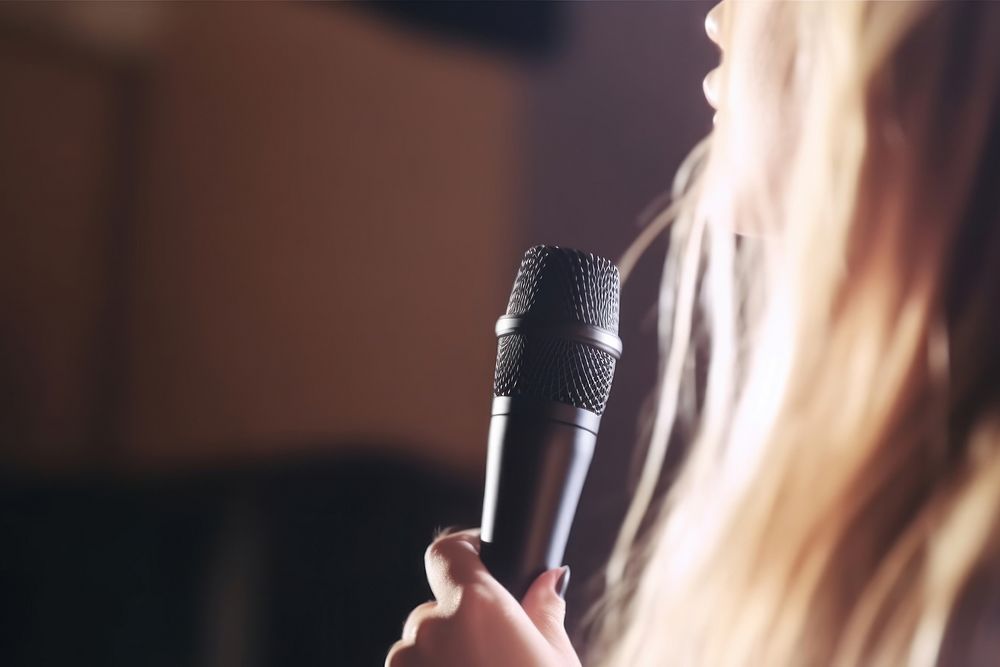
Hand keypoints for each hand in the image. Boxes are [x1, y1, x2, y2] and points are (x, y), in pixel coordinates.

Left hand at [385, 529, 581, 666]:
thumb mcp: (559, 660)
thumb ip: (545, 612)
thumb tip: (550, 580)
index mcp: (475, 608)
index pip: (446, 551)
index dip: (464, 550)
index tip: (481, 559)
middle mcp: (431, 631)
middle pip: (437, 608)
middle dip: (462, 620)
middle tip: (498, 649)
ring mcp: (407, 665)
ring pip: (421, 647)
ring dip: (444, 654)